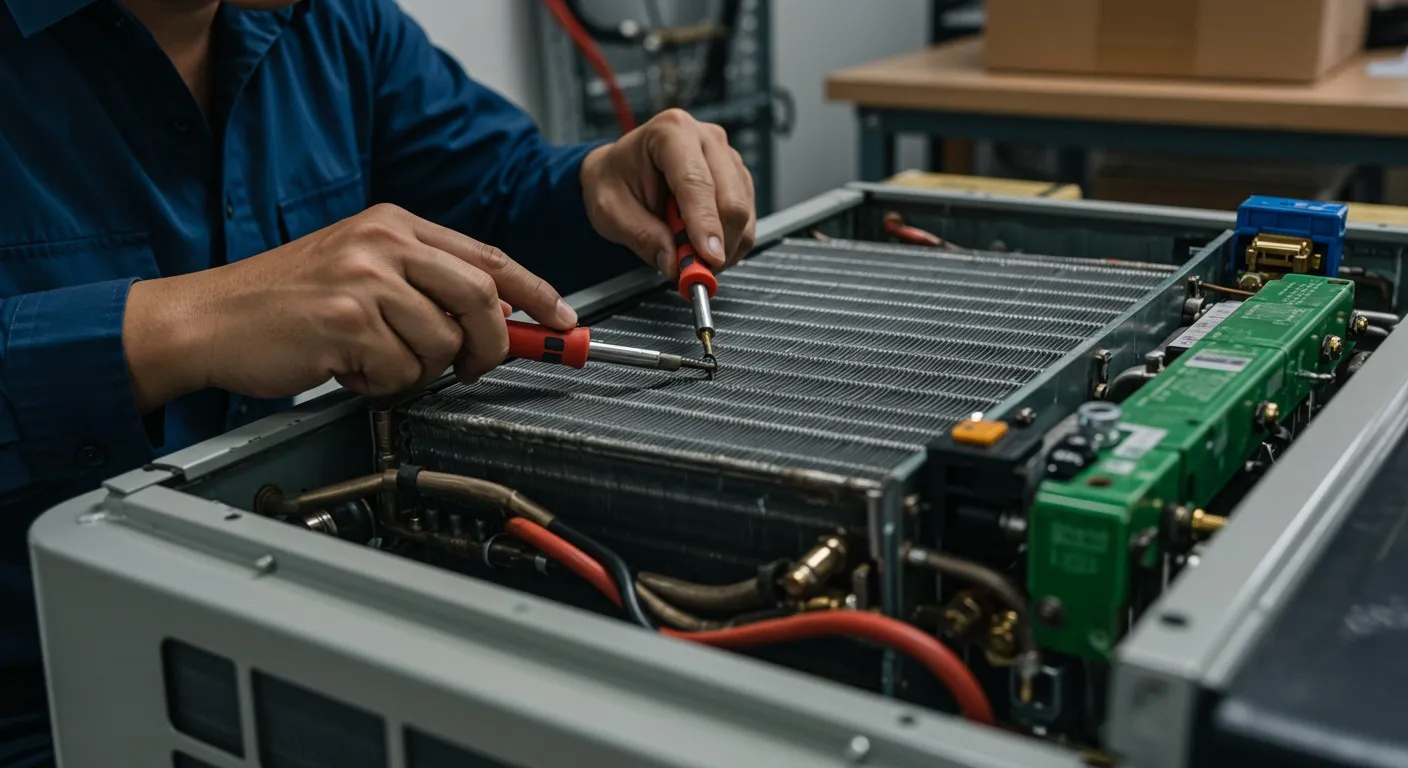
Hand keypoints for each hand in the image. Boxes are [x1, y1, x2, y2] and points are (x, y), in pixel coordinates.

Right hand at [123, 203, 575, 409]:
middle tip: (473, 366)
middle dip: (490, 344)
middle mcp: (383, 242)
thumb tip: (496, 320)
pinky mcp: (347, 320)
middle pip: (482, 297)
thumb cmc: (284, 302)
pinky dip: (382, 383)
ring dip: (418, 369)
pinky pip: (401, 370)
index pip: (489, 257)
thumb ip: (426, 283)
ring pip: (442, 342)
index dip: (536, 293)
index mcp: (394, 224)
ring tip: (376, 361)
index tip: (564, 321)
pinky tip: (348, 368)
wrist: (208, 319)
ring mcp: (365, 279)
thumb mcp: (360, 267)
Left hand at [580, 108, 755, 278]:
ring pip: (743, 214)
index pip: (696, 182)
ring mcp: (728, 159)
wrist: (619, 171)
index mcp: (671, 132)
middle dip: (716, 243)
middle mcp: (707, 139)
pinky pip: (747, 221)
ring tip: (689, 256)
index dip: (704, 224)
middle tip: (693, 270)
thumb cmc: (613, 181)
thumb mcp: (610, 211)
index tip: (708, 258)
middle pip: (730, 199)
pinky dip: (729, 244)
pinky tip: (702, 246)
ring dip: (722, 247)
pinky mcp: (739, 180)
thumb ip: (642, 236)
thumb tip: (675, 263)